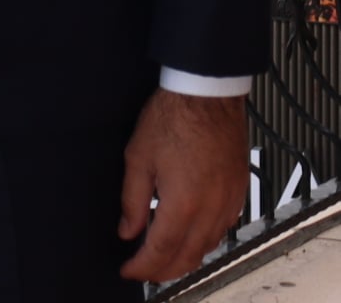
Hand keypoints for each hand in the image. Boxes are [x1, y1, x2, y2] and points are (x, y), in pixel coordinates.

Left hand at [118, 88, 248, 282]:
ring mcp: (229, 204)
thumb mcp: (138, 156)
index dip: (143, 267)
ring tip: (163, 257)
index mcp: (182, 204)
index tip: (128, 271)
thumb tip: (127, 231)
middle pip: (187, 258)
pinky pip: (222, 230)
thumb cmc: (172, 118)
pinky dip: (203, 241)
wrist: (209, 96)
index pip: (161, 251)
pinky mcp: (239, 194)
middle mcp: (210, 211)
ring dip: (184, 258)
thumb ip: (132, 199)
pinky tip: (190, 236)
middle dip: (163, 271)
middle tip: (143, 271)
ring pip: (207, 247)